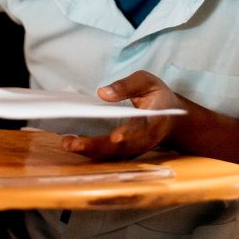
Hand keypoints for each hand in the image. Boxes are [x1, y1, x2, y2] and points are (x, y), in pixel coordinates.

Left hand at [61, 70, 184, 159]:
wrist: (171, 120)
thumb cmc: (157, 96)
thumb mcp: (147, 81)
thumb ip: (127, 85)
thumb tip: (102, 93)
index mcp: (153, 120)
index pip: (140, 128)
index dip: (129, 133)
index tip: (115, 137)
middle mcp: (144, 140)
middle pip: (120, 148)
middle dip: (95, 146)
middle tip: (71, 142)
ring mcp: (135, 150)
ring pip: (112, 156)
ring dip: (89, 152)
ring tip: (67, 144)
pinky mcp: (126, 153)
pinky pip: (108, 156)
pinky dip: (91, 153)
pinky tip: (73, 146)